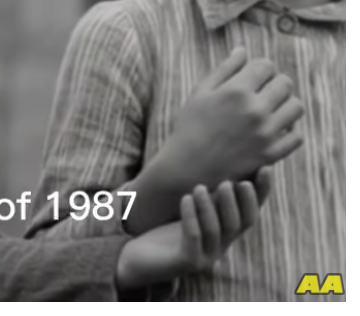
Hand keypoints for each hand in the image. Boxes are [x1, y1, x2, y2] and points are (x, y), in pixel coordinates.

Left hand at [116, 170, 271, 289]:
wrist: (141, 254)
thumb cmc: (167, 223)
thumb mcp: (191, 201)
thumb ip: (208, 183)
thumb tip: (220, 145)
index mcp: (226, 230)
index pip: (252, 212)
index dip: (261, 192)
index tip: (266, 168)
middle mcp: (221, 244)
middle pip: (240, 224)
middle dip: (238, 202)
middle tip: (228, 182)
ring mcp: (206, 256)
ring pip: (216, 232)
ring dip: (209, 208)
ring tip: (199, 187)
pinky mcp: (186, 262)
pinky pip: (192, 241)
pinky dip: (191, 218)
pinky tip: (184, 199)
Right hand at [157, 47, 304, 185]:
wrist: (189, 166)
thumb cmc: (191, 125)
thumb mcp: (201, 91)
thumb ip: (225, 69)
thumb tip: (243, 50)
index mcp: (236, 91)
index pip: (266, 66)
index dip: (261, 67)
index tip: (254, 75)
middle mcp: (255, 110)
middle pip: (285, 84)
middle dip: (276, 82)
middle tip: (264, 90)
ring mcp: (266, 134)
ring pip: (296, 108)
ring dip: (286, 104)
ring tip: (272, 109)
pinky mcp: (271, 154)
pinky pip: (297, 137)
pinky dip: (290, 130)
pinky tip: (275, 129)